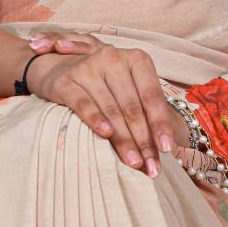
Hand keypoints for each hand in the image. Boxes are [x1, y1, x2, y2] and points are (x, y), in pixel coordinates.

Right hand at [22, 31, 184, 176]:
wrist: (60, 66)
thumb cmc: (105, 83)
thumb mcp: (129, 89)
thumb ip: (145, 114)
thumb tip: (160, 152)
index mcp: (136, 60)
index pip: (152, 96)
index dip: (160, 124)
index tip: (167, 149)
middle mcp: (114, 59)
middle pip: (133, 108)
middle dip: (143, 141)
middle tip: (151, 167)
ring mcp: (89, 68)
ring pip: (111, 110)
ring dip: (124, 140)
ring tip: (133, 162)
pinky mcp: (67, 81)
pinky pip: (84, 104)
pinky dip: (95, 119)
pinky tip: (106, 134)